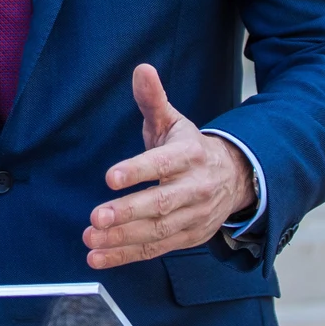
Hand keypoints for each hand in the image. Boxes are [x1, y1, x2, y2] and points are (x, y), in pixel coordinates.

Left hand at [84, 64, 255, 268]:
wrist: (233, 179)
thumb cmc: (190, 148)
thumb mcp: (174, 121)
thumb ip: (153, 99)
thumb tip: (141, 69)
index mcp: (190, 155)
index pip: (163, 164)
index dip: (138, 170)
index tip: (110, 176)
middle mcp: (194, 188)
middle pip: (162, 204)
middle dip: (128, 212)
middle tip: (96, 217)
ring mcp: (193, 217)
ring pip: (157, 231)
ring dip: (122, 239)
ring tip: (91, 239)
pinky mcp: (187, 238)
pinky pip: (155, 249)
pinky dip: (125, 256)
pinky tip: (98, 256)